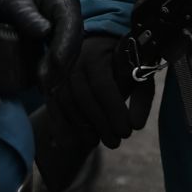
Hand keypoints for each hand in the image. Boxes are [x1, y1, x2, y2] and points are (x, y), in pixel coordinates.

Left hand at [0, 0, 83, 92]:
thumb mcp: (12, 0)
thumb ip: (26, 14)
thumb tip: (43, 31)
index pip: (70, 23)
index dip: (64, 45)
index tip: (55, 63)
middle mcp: (68, 12)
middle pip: (73, 41)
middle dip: (61, 65)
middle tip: (46, 84)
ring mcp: (66, 26)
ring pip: (71, 52)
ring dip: (60, 73)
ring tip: (46, 89)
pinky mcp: (61, 39)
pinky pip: (64, 57)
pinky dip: (57, 72)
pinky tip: (48, 85)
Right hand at [51, 33, 152, 149]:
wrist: (97, 48)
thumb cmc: (121, 65)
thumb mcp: (137, 75)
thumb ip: (140, 98)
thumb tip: (136, 125)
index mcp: (98, 55)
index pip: (103, 85)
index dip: (114, 110)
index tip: (127, 132)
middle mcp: (74, 61)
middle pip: (83, 97)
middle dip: (100, 123)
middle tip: (115, 142)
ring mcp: (59, 72)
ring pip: (66, 103)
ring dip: (81, 127)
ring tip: (97, 141)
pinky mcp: (50, 85)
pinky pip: (52, 108)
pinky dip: (60, 127)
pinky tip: (71, 143)